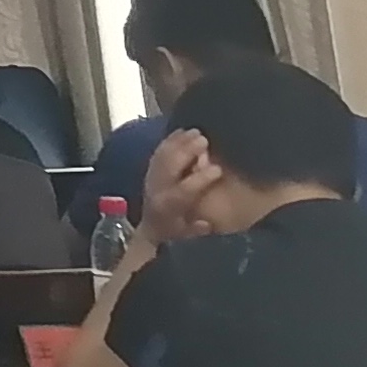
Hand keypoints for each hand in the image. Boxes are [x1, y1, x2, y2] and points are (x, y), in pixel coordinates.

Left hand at [139, 127, 221, 243]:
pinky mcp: (149, 170)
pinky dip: (169, 140)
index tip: (218, 168)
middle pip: (171, 165)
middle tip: (204, 139)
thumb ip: (196, 229)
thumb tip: (206, 223)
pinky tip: (180, 131)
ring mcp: (151, 177)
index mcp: (168, 206)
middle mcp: (158, 189)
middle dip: (186, 151)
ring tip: (195, 132)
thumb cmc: (174, 232)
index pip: (184, 190)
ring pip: (163, 155)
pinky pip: (158, 151)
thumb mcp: (186, 235)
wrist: (149, 228)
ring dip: (178, 142)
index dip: (201, 179)